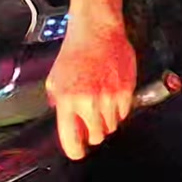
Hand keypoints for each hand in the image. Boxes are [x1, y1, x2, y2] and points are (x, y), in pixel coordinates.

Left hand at [45, 10, 136, 159]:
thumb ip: (58, 104)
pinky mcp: (125, 92)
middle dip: (93, 131)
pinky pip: (124, 114)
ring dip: (106, 120)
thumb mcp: (55, 79)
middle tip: (90, 118)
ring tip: (100, 101)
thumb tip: (65, 122)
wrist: (97, 31)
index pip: (73, 142)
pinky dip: (118, 109)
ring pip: (111, 126)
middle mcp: (88, 103)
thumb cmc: (75, 52)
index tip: (78, 150)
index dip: (76, 150)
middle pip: (96, 137)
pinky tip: (111, 94)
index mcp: (67, 101)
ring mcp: (109, 98)